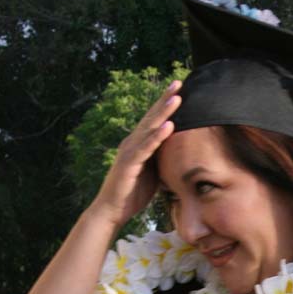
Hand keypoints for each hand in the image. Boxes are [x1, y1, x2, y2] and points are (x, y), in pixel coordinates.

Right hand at [88, 80, 182, 227]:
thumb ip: (162, 159)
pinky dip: (157, 136)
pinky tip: (169, 126)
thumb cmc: (133, 192)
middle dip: (165, 100)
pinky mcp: (129, 163)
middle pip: (151, 117)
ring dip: (163, 112)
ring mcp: (130, 151)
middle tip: (178, 83)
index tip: (180, 89)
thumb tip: (180, 153)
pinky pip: (146, 148)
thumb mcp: (153, 172)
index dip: (165, 104)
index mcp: (138, 144)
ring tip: (177, 98)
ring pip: (149, 128)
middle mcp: (132, 142)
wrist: (112, 210)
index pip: (154, 120)